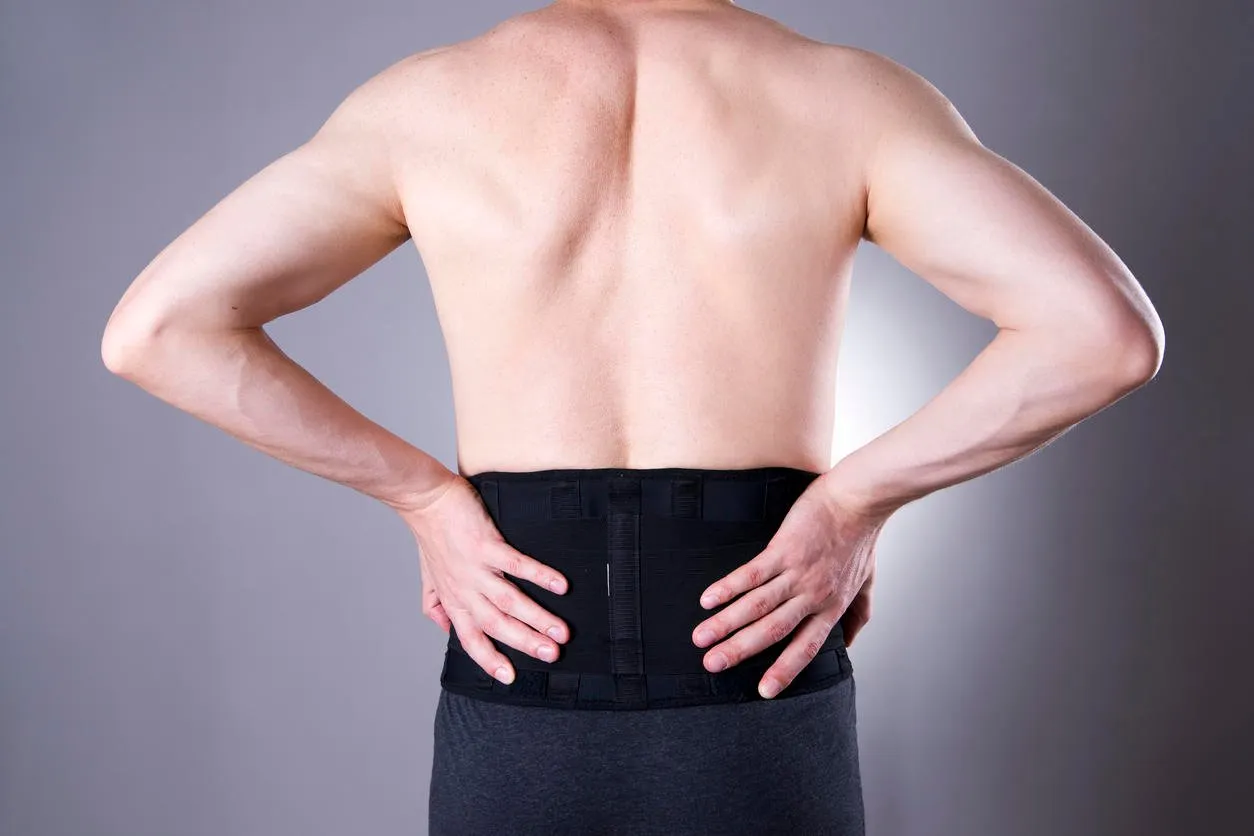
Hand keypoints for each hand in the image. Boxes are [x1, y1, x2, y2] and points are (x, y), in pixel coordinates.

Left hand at [397, 473, 571, 683]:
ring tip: (560, 631)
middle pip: (497, 625)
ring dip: (537, 618)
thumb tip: (445, 630)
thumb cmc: (431, 537)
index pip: (471, 639)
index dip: (489, 660)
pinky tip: (560, 585)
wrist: (424, 501)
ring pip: (509, 601)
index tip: (510, 678)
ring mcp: (475, 568)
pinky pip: (516, 564)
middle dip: (526, 643)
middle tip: (552, 655)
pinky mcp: (486, 544)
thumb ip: (435, 606)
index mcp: (454, 600)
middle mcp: (465, 590)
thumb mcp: (428, 578)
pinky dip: (539, 575)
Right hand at [691, 477, 892, 697]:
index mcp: (831, 607)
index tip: (764, 692)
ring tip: (701, 638)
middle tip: (712, 665)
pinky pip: (751, 574)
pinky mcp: (783, 549)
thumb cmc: (861, 538)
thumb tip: (850, 643)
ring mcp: (796, 573)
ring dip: (726, 624)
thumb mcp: (867, 582)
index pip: (806, 647)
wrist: (857, 500)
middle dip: (739, 651)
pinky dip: (728, 587)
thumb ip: (859, 614)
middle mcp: (813, 596)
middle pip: (772, 631)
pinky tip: (708, 599)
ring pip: (756, 606)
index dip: (784, 670)